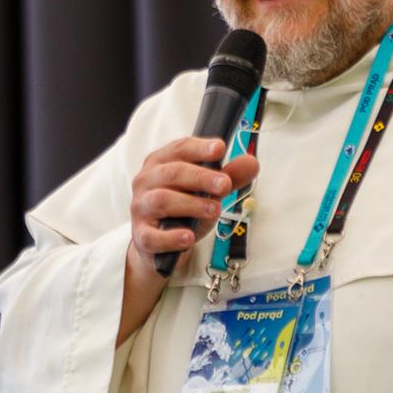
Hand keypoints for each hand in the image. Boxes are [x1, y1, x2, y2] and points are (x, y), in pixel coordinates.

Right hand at [127, 136, 261, 272]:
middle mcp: (146, 181)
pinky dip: (171, 237)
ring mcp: (141, 208)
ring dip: (191, 204)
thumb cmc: (183, 209)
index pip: (179, 149)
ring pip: (162, 201)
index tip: (220, 148)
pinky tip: (188, 237)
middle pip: (172, 173)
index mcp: (161, 162)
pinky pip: (152, 236)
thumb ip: (229, 176)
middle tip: (225, 184)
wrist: (159, 244)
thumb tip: (252, 163)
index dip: (200, 148)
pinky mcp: (141, 236)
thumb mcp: (207, 191)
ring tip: (215, 210)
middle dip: (201, 177)